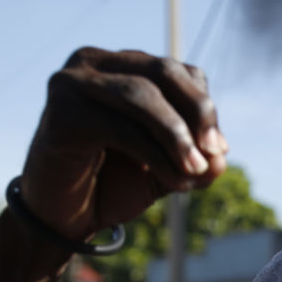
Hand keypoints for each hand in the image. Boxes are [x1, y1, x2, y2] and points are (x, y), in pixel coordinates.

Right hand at [19, 48, 228, 243]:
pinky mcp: (62, 113)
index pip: (176, 70)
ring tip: (196, 171)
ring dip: (177, 136)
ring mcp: (71, 84)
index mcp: (118, 64)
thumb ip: (197, 157)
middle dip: (197, 112)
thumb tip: (222, 155)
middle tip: (214, 153)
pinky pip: (122, 128)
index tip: (218, 148)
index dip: (203, 106)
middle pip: (162, 71)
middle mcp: (91, 63)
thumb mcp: (165, 167)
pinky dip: (156, 156)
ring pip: (142, 95)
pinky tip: (174, 182)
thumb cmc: (110, 184)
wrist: (60, 218)